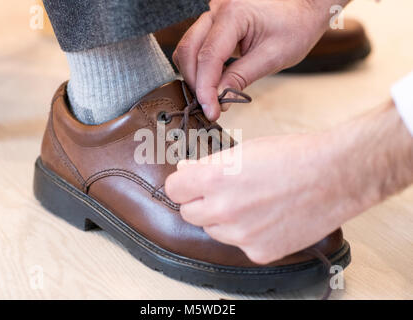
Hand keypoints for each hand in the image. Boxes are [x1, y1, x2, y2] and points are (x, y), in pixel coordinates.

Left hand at [165, 101, 412, 263]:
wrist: (336, 175)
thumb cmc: (294, 155)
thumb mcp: (244, 150)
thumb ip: (210, 166)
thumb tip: (187, 172)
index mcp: (215, 179)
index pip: (174, 188)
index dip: (183, 182)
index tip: (190, 181)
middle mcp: (223, 210)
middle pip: (189, 212)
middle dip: (200, 201)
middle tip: (223, 191)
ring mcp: (241, 235)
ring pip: (213, 230)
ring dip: (223, 219)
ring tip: (252, 203)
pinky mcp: (259, 251)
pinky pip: (239, 244)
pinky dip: (247, 234)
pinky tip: (267, 218)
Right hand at [173, 0, 348, 119]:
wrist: (303, 9)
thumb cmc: (295, 27)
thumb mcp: (273, 57)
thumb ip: (241, 77)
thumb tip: (218, 98)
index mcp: (234, 14)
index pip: (209, 56)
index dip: (205, 88)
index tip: (210, 111)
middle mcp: (217, 10)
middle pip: (188, 50)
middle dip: (195, 83)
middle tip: (210, 107)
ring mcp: (212, 15)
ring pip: (187, 49)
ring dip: (194, 76)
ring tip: (212, 97)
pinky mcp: (213, 25)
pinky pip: (196, 47)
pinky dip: (199, 68)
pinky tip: (213, 83)